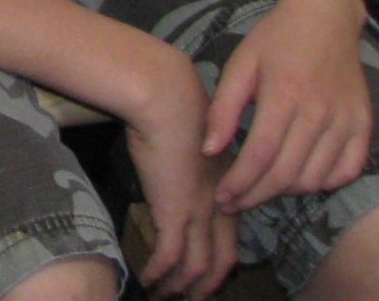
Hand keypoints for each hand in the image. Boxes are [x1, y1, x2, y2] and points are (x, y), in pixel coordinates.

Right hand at [124, 41, 239, 298]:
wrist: (167, 99)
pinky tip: (146, 278)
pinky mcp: (175, 211)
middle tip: (189, 296)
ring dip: (181, 285)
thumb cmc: (174, 108)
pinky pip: (170, 255)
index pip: (231, 238)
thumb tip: (174, 171)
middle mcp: (220, 205)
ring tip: (164, 294)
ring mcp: (200, 210)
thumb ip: (190, 163)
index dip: (220, 262)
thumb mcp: (190, 141)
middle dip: (206, 284)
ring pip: (198, 265)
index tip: (204, 274)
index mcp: (228, 188)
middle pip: (222, 261)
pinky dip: (159, 272)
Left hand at [204, 0, 371, 211]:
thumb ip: (223, 108)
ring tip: (261, 188)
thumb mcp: (240, 63)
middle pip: (286, 174)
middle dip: (255, 195)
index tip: (221, 197)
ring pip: (315, 178)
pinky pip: (347, 171)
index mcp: (284, 95)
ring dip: (285, 192)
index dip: (239, 183)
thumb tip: (209, 150)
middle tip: (234, 203)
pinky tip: (300, 177)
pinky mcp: (364, 124)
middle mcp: (319, 112)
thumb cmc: (275, 38)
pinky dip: (323, 183)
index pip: (259, 156)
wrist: (324, 15)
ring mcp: (346, 120)